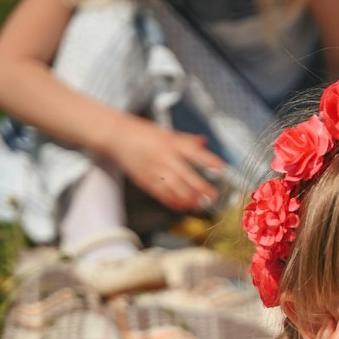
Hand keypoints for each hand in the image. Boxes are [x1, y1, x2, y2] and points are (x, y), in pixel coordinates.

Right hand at [109, 115, 225, 209]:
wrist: (116, 136)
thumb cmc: (142, 132)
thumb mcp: (166, 132)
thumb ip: (186, 139)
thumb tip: (203, 141)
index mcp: (171, 142)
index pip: (193, 152)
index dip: (208, 160)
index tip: (221, 168)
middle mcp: (164, 157)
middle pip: (186, 175)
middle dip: (201, 187)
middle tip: (213, 196)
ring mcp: (154, 170)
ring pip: (175, 188)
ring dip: (189, 199)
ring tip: (199, 205)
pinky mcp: (145, 180)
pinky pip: (161, 194)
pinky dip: (173, 202)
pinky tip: (183, 207)